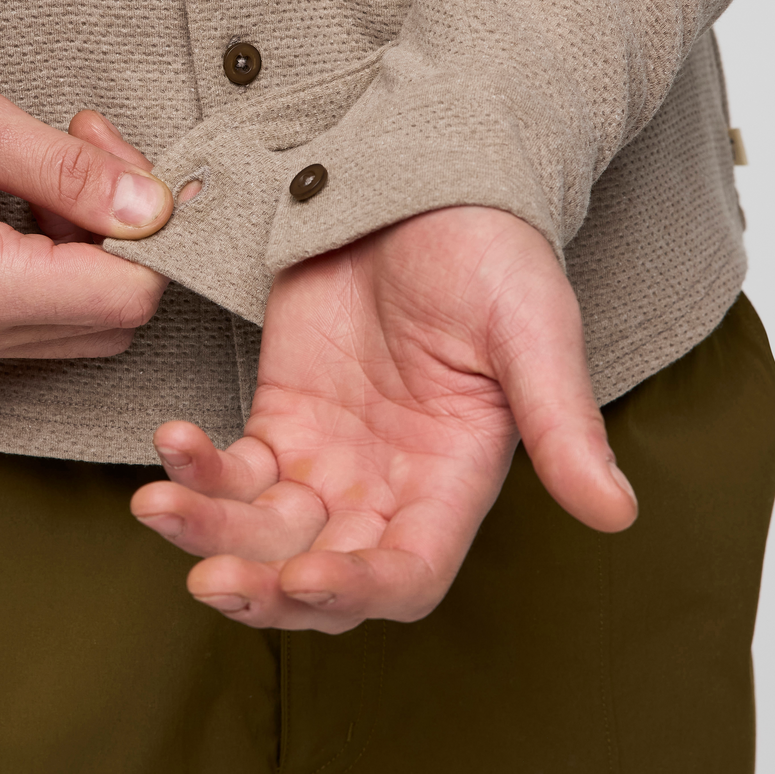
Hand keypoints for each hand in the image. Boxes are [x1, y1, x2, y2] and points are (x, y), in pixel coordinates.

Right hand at [0, 47, 172, 365]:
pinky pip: (48, 314)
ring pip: (87, 316)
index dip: (152, 234)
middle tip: (89, 151)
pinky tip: (36, 200)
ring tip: (55, 167)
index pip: (125, 297)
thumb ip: (69, 171)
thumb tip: (152, 207)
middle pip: (114, 313)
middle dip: (125, 232)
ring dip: (94, 243)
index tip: (129, 165)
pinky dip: (64, 259)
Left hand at [131, 206, 636, 631]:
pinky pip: (230, 465)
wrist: (422, 181)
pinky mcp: (281, 413)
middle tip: (211, 577)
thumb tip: (616, 514)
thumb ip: (562, 421)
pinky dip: (196, 465)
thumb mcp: (533, 329)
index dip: (359, 592)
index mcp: (453, 479)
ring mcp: (328, 453)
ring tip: (157, 506)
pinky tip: (171, 441)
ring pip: (261, 529)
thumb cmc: (491, 249)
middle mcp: (387, 484)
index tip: (305, 578)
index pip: (408, 573)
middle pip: (320, 571)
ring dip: (210, 530)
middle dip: (264, 585)